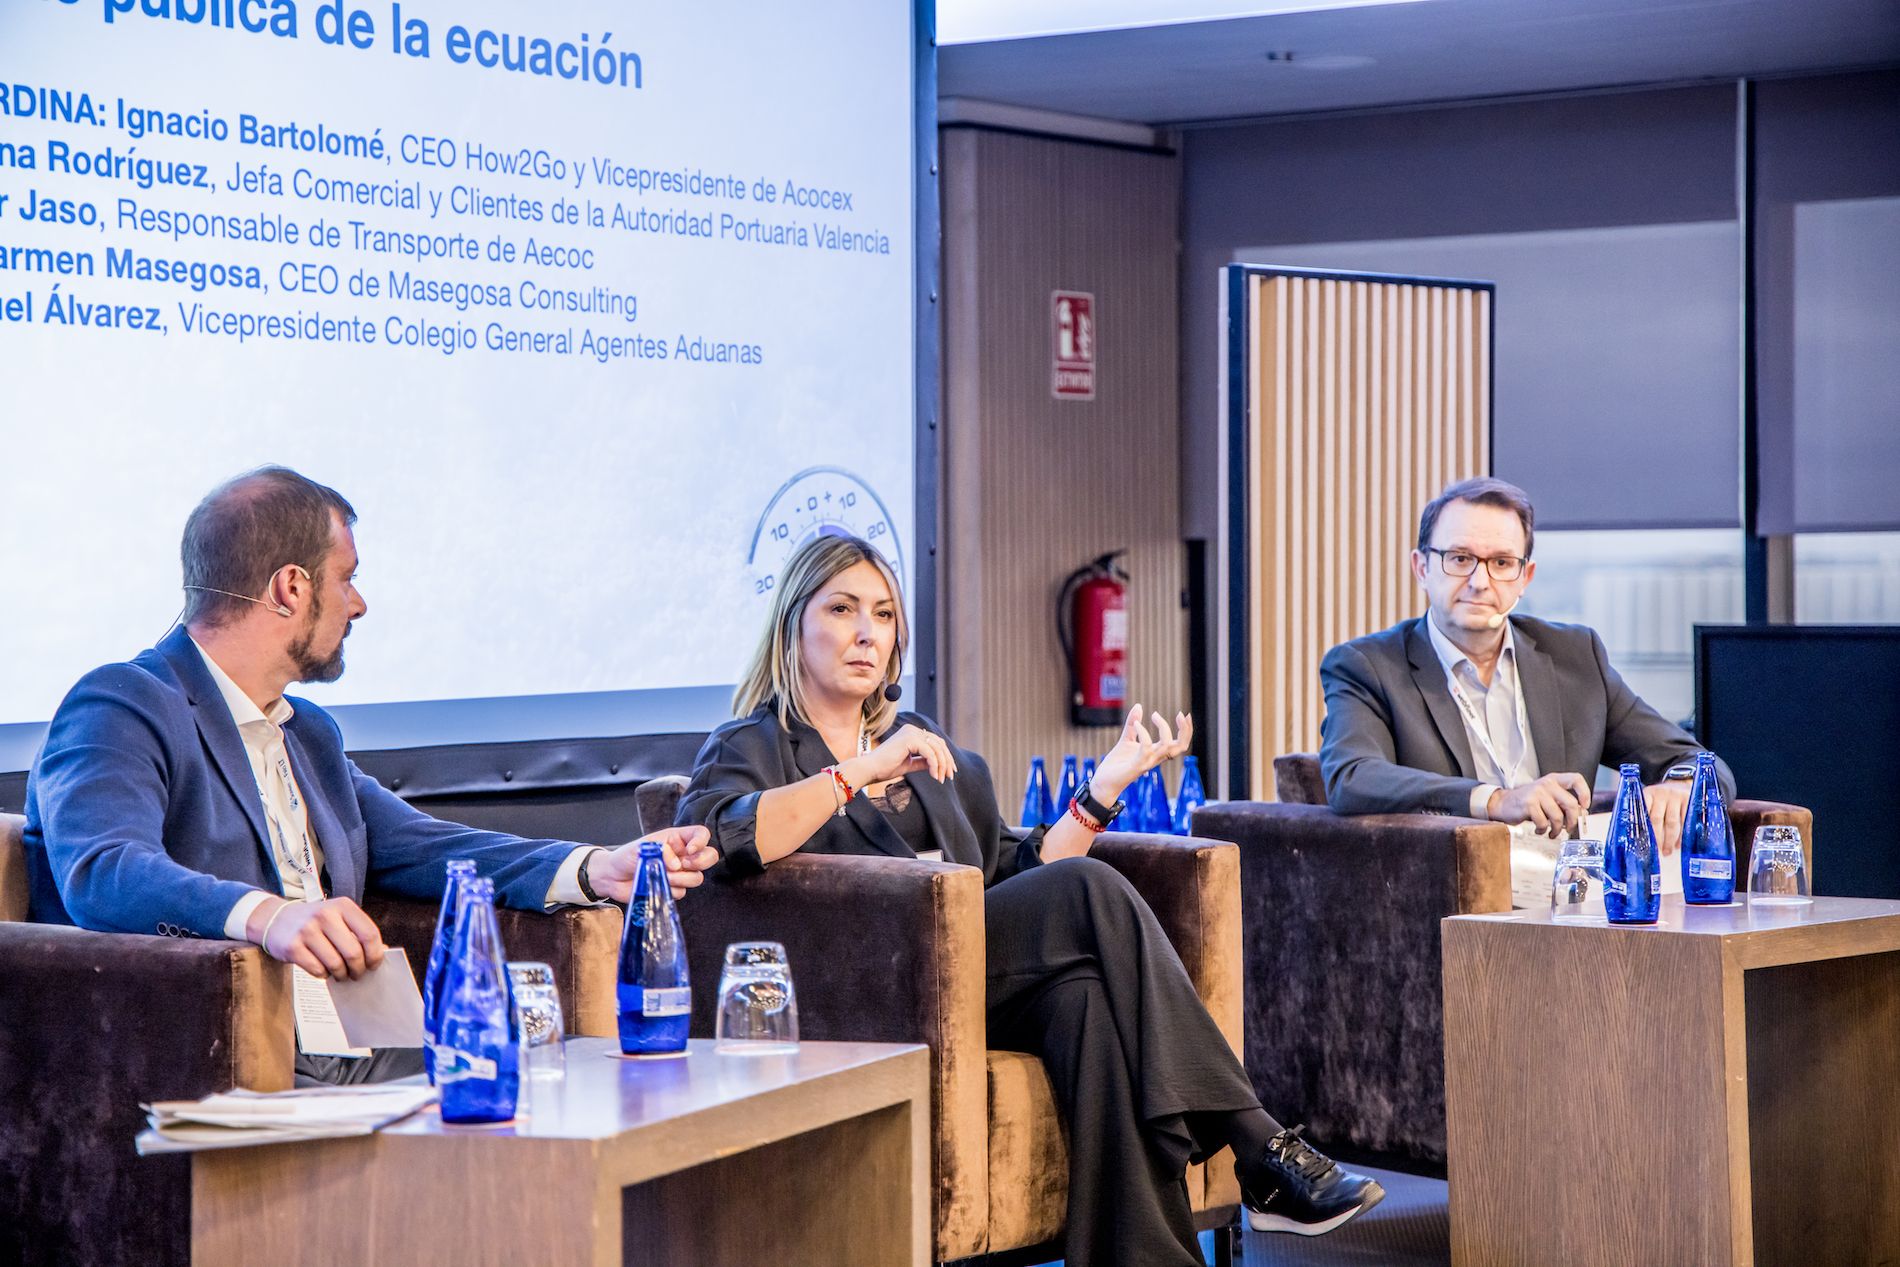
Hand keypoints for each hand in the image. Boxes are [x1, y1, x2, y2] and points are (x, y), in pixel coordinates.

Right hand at [250, 896, 385, 981]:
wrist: (275, 919)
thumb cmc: (314, 922)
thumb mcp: (338, 917)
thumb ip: (359, 932)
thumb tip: (383, 951)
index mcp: (342, 906)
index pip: (369, 933)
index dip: (376, 954)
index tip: (374, 965)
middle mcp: (325, 915)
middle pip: (354, 952)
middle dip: (359, 969)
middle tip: (357, 974)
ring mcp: (307, 931)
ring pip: (336, 964)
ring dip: (342, 974)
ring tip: (341, 973)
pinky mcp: (292, 947)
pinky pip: (318, 970)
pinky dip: (324, 974)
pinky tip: (323, 969)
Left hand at [591, 826, 719, 901]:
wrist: (613, 877)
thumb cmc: (627, 856)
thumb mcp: (643, 847)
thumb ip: (662, 851)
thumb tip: (676, 864)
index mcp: (677, 839)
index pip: (701, 834)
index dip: (701, 841)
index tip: (690, 850)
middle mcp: (682, 855)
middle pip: (709, 856)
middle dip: (701, 862)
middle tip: (685, 864)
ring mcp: (679, 873)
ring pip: (697, 877)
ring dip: (683, 878)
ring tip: (665, 876)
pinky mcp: (673, 888)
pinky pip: (682, 891)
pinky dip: (671, 889)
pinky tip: (658, 885)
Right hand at [841, 723, 957, 788]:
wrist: (869, 770)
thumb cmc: (885, 768)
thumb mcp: (909, 764)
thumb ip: (923, 762)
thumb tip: (939, 764)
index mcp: (911, 733)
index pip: (935, 742)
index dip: (945, 756)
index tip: (950, 771)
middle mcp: (912, 729)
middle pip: (939, 744)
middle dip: (947, 760)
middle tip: (950, 776)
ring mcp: (911, 732)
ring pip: (936, 748)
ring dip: (942, 765)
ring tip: (942, 779)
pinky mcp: (909, 739)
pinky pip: (930, 753)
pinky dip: (935, 765)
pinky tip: (935, 777)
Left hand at [1092, 705, 1193, 802]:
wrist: (1103, 782)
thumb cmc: (1116, 764)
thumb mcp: (1126, 739)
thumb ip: (1132, 724)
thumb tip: (1139, 705)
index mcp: (1156, 752)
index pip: (1180, 744)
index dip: (1186, 730)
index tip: (1184, 714)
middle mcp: (1155, 758)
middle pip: (1181, 747)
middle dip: (1185, 730)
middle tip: (1181, 714)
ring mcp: (1147, 762)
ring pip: (1167, 746)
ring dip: (1163, 727)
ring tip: (1153, 715)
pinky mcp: (1136, 766)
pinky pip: (1146, 748)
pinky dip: (1144, 733)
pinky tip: (1136, 724)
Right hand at [1487, 772, 1590, 839]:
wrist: (1504, 803)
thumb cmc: (1528, 802)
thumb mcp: (1548, 798)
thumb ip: (1563, 803)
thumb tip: (1581, 814)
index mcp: (1554, 780)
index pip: (1576, 779)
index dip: (1584, 793)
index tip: (1585, 805)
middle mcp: (1546, 784)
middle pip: (1571, 803)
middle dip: (1572, 821)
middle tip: (1569, 828)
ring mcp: (1537, 793)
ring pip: (1558, 816)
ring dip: (1557, 829)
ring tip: (1552, 832)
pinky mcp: (1528, 804)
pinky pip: (1543, 822)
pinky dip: (1543, 830)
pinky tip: (1539, 829)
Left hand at [1644, 781, 1690, 856]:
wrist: (1681, 782)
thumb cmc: (1662, 797)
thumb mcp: (1651, 799)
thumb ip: (1645, 812)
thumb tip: (1637, 836)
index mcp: (1647, 794)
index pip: (1643, 812)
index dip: (1643, 828)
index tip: (1642, 843)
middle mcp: (1661, 794)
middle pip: (1656, 819)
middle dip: (1657, 837)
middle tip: (1657, 851)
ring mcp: (1675, 797)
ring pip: (1671, 822)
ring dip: (1669, 839)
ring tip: (1668, 851)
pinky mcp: (1689, 801)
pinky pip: (1685, 821)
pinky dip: (1682, 835)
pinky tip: (1679, 844)